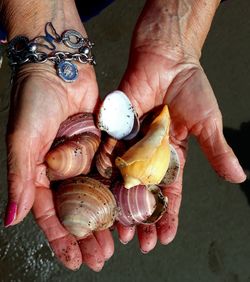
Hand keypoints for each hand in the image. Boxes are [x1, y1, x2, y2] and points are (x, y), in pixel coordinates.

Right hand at [5, 63, 113, 270]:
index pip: (51, 214)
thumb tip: (13, 219)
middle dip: (88, 235)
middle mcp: (63, 170)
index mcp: (41, 172)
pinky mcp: (102, 146)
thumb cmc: (35, 100)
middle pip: (77, 210)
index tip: (75, 261)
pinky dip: (118, 191)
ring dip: (106, 218)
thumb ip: (19, 178)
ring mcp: (84, 158)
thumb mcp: (22, 139)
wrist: (60, 67)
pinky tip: (128, 208)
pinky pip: (111, 172)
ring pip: (97, 196)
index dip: (62, 239)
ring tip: (117, 242)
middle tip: (101, 258)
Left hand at [114, 14, 245, 251]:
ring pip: (123, 179)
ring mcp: (131, 142)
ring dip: (121, 203)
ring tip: (118, 229)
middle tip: (138, 244)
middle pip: (144, 192)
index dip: (169, 215)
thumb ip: (216, 150)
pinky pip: (108, 152)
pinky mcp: (116, 127)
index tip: (166, 238)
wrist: (168, 58)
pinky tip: (103, 194)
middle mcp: (149, 153)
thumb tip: (239, 176)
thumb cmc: (190, 87)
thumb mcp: (206, 123)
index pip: (171, 192)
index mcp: (172, 155)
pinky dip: (105, 172)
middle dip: (142, 217)